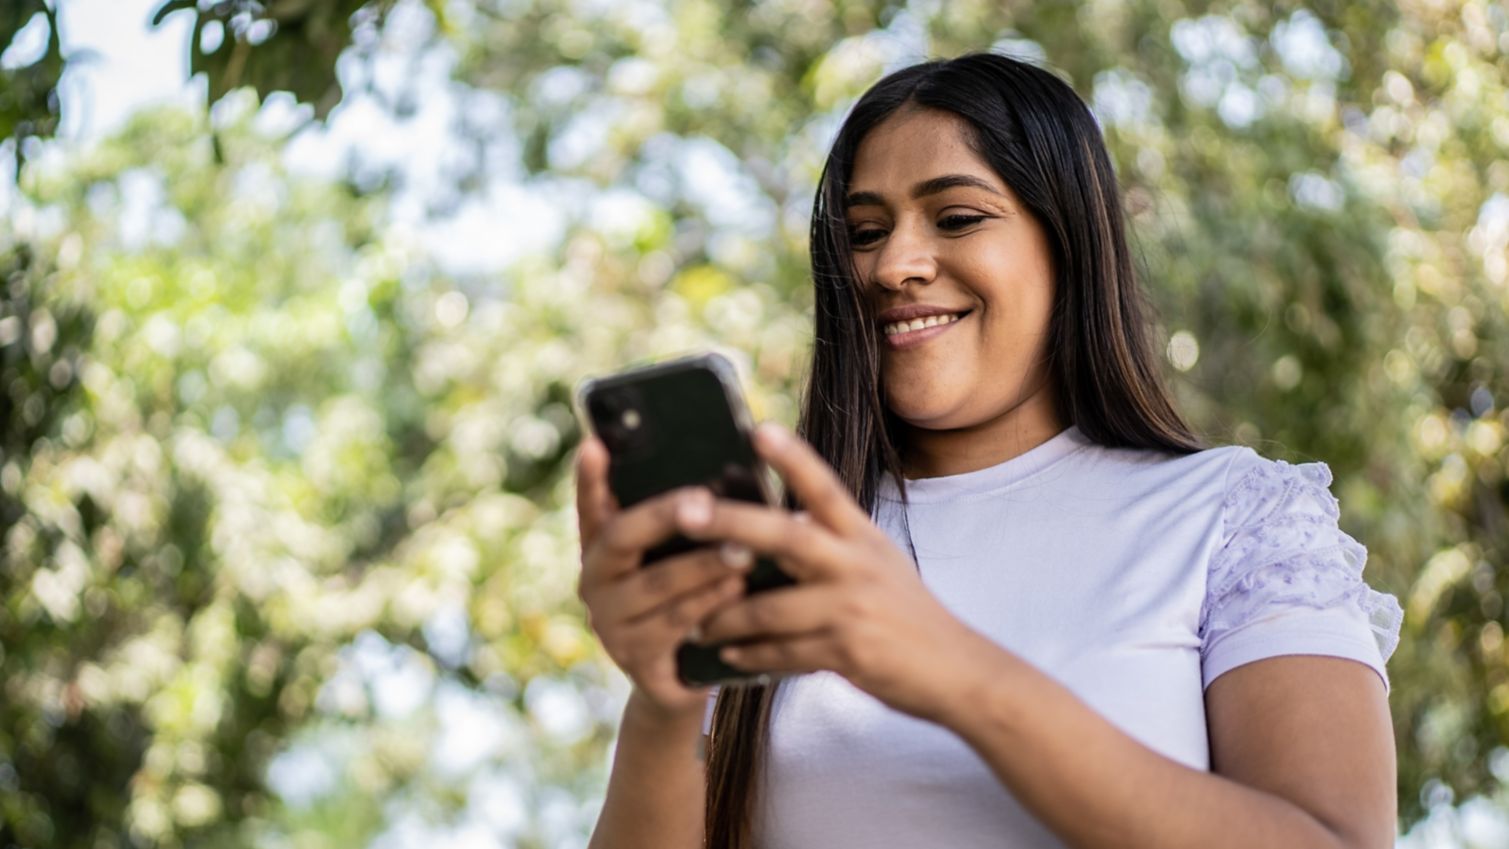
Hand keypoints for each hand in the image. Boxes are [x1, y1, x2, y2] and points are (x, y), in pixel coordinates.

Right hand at [574, 435, 755, 721]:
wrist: (684, 676)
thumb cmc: (690, 596)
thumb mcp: (679, 558)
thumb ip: (686, 524)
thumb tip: (727, 475)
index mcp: (601, 546)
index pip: (591, 505)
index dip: (590, 479)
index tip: (594, 445)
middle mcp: (594, 580)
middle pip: (621, 538)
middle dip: (665, 516)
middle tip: (705, 499)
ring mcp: (609, 623)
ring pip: (656, 584)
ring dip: (703, 566)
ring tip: (743, 550)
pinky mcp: (634, 658)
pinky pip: (673, 625)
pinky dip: (709, 604)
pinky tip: (738, 593)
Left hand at [678, 422, 998, 724]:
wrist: (953, 670)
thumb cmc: (905, 612)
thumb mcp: (877, 562)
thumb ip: (833, 541)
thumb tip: (781, 519)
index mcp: (862, 536)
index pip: (824, 486)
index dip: (792, 457)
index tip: (759, 430)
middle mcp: (856, 564)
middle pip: (784, 535)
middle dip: (729, 523)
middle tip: (685, 512)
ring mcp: (851, 608)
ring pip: (768, 607)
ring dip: (724, 616)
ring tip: (695, 623)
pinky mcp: (846, 652)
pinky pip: (781, 652)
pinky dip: (750, 654)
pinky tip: (727, 655)